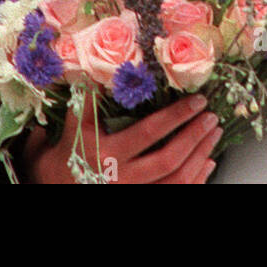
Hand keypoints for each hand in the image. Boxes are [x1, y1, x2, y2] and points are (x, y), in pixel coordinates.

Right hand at [22, 93, 220, 183]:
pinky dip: (196, 179)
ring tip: (213, 132)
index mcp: (105, 153)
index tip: (195, 99)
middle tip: (210, 113)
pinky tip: (207, 163)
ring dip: (200, 154)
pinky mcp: (140, 200)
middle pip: (168, 158)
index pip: (148, 133)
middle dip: (194, 134)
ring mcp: (133, 192)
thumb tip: (99, 66)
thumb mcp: (70, 127)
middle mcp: (121, 177)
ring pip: (176, 179)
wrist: (53, 192)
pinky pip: (175, 194)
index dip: (176, 116)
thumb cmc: (62, 158)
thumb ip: (83, 100)